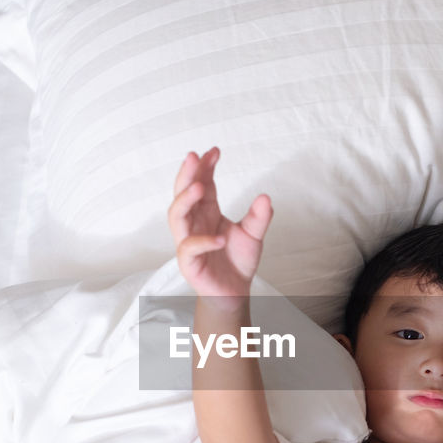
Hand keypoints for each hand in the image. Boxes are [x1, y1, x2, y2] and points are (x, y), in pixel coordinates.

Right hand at [168, 148, 272, 306]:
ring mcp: (188, 241)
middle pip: (182, 194)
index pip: (202, 183)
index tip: (214, 151)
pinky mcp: (189, 262)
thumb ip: (259, 217)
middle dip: (187, 175)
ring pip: (177, 216)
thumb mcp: (253, 235)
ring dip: (186, 200)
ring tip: (202, 187)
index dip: (205, 167)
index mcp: (206, 212)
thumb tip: (265, 197)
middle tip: (194, 157)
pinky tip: (220, 237)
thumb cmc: (237, 260)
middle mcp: (194, 223)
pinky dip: (203, 241)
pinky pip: (189, 248)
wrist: (234, 292)